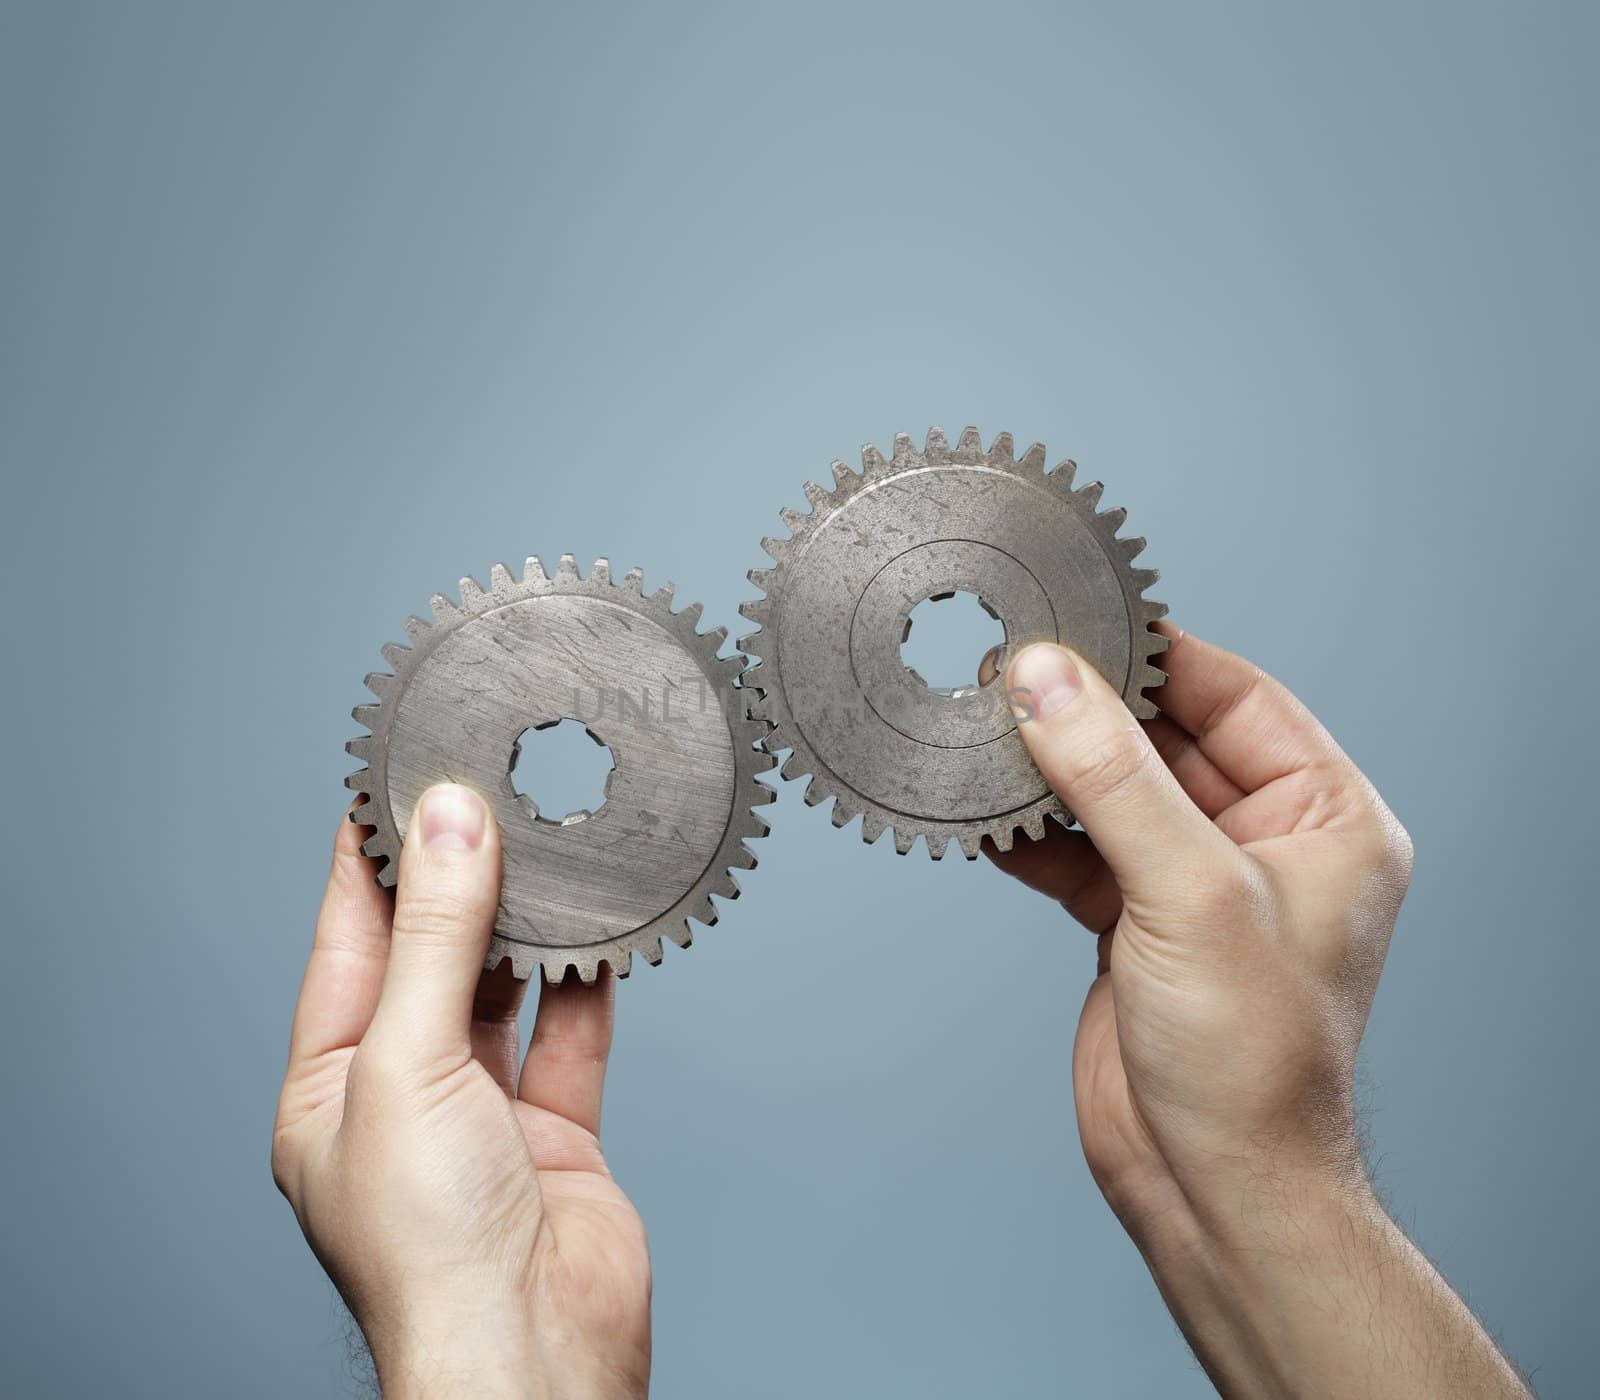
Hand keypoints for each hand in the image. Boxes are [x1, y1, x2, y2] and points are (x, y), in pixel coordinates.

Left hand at [272, 785, 650, 1398]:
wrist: (530, 1351)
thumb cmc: (429, 1249)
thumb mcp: (409, 1064)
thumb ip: (439, 940)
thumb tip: (451, 827)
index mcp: (332, 1086)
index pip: (349, 942)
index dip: (371, 858)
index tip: (396, 780)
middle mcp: (404, 1094)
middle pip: (432, 957)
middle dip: (458, 878)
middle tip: (487, 793)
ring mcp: (482, 1111)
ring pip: (506, 989)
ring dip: (528, 924)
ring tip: (548, 845)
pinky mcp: (555, 1128)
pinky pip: (572, 1033)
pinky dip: (588, 982)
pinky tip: (601, 929)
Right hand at [993, 625, 1527, 1397]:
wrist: (1209, 1184)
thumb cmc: (1252, 1060)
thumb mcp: (1190, 893)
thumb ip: (1112, 778)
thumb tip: (1047, 682)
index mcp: (1325, 819)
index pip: (1238, 697)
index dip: (1161, 653)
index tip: (1085, 616)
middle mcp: (1264, 842)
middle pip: (1164, 738)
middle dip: (1088, 710)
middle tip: (1013, 671)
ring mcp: (1195, 883)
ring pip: (1113, 792)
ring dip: (1051, 767)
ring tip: (984, 730)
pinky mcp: (1137, 923)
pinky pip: (1079, 850)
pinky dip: (1032, 832)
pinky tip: (984, 812)